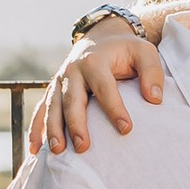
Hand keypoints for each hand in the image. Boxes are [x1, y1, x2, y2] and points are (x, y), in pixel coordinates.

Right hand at [33, 13, 171, 155]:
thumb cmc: (126, 49)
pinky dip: (36, 129)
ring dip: (53, 129)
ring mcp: (60, 81)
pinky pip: (41, 110)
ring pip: (53, 107)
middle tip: (83, 147)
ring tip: (58, 151)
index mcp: (95, 61)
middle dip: (76, 124)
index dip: (114, 109)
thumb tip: (154, 99)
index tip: (126, 129)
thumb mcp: (145, 52)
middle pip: (72, 100)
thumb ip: (152, 72)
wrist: (101, 36)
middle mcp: (73, 71)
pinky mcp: (53, 90)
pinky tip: (35, 150)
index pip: (104, 88)